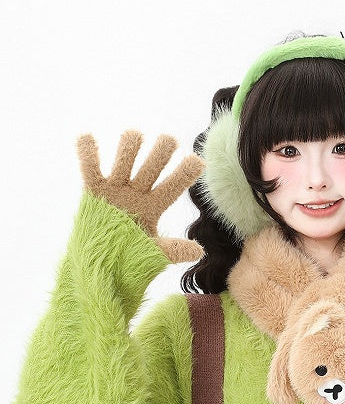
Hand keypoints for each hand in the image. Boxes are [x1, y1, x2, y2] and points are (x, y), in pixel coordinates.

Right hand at [76, 130, 204, 262]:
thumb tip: (199, 251)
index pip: (173, 187)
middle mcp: (136, 193)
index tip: (198, 161)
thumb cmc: (129, 260)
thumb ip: (174, 250)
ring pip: (124, 160)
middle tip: (170, 141)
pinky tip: (87, 138)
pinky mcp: (93, 192)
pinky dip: (86, 153)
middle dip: (161, 153)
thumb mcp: (154, 254)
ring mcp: (115, 190)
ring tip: (135, 136)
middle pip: (151, 167)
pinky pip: (89, 168)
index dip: (184, 174)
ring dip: (130, 147)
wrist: (101, 267)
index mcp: (153, 206)